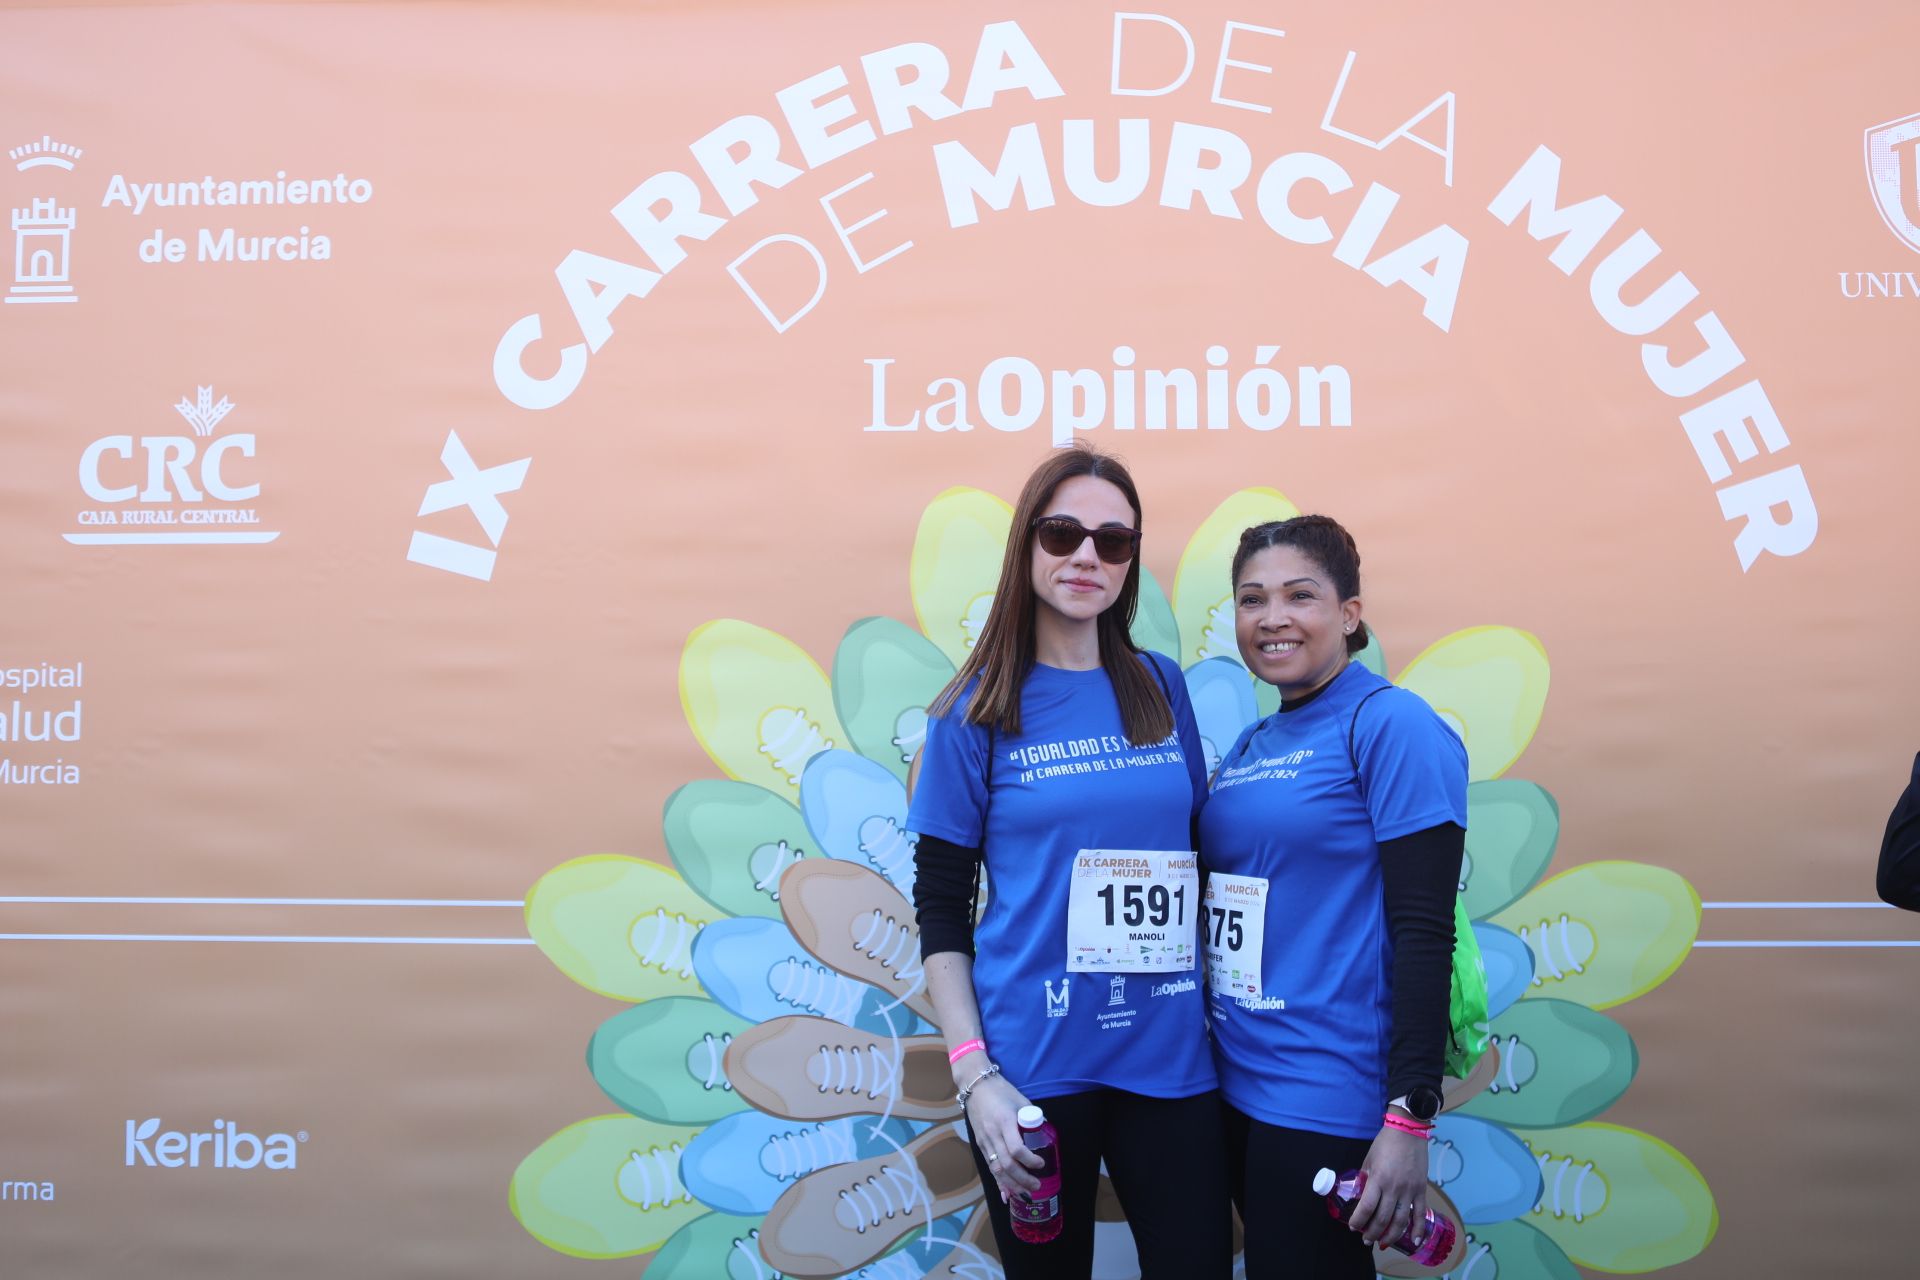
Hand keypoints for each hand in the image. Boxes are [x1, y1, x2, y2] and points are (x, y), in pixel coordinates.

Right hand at [962, 1074, 1043, 1198]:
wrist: (975, 1085)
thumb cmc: (1001, 1091)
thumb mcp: (1021, 1100)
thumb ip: (1032, 1118)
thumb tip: (1045, 1132)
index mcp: (1004, 1121)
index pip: (1016, 1148)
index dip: (1030, 1160)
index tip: (1041, 1163)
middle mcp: (992, 1134)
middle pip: (1006, 1164)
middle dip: (1022, 1179)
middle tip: (1036, 1186)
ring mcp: (984, 1140)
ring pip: (996, 1169)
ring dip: (1011, 1184)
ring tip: (1025, 1193)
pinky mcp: (979, 1144)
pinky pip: (990, 1166)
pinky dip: (998, 1181)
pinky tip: (1006, 1194)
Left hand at [1347, 1125, 1429, 1249]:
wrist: (1408, 1131)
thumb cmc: (1385, 1143)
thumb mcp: (1369, 1159)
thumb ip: (1366, 1177)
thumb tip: (1361, 1194)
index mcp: (1378, 1179)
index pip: (1367, 1207)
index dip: (1359, 1221)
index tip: (1353, 1227)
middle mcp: (1394, 1188)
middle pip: (1383, 1218)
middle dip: (1372, 1233)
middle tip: (1366, 1240)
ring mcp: (1409, 1190)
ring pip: (1401, 1220)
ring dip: (1391, 1235)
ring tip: (1382, 1243)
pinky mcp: (1421, 1190)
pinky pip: (1420, 1213)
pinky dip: (1417, 1229)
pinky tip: (1413, 1241)